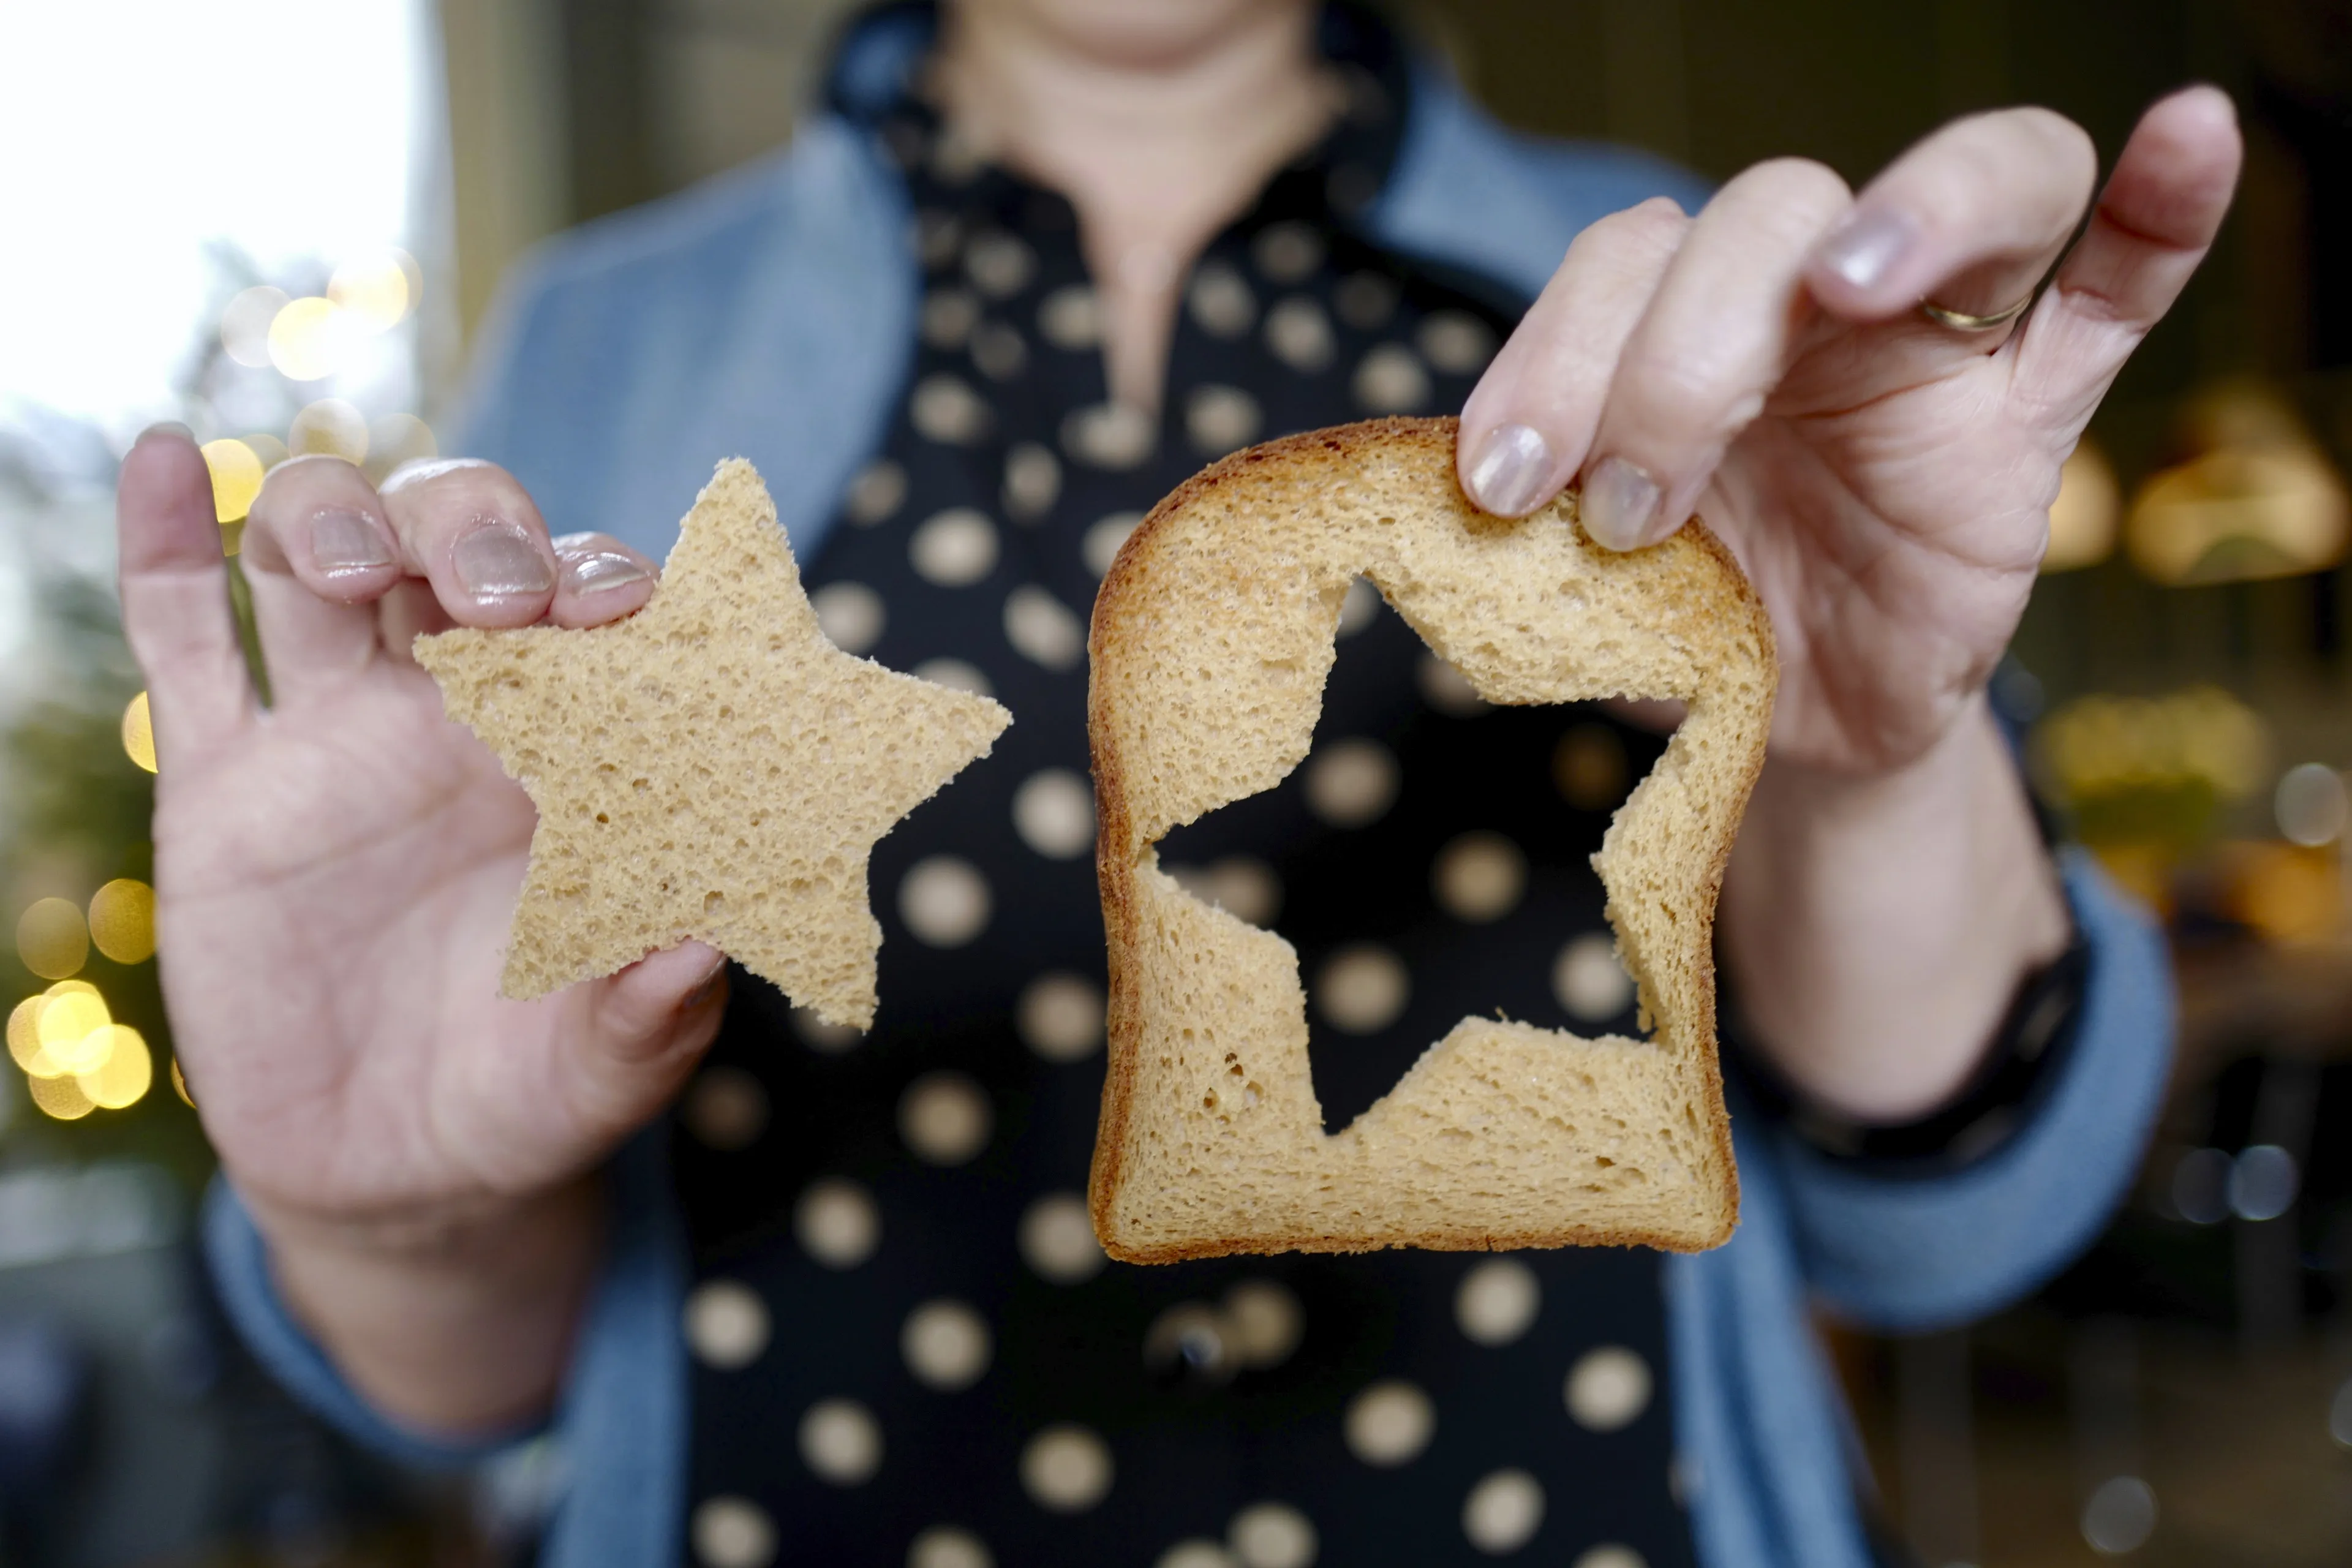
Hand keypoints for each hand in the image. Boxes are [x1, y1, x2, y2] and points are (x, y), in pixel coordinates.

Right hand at [117, 434, 721, 1424]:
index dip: (611, 585)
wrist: (399, 1173)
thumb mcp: (602, 1075)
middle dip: (483, 531)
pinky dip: (163, 539)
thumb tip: (703, 953)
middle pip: (460, 540)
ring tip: (357, 568)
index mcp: (576, 747)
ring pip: (319, 552)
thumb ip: (652, 1019)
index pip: (600, 614)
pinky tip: (164, 457)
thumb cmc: (533, 1097)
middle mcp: (459, 711)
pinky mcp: (222, 783)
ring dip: (341, 515)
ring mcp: (332, 734)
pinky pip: (181, 636)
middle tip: (504, 598)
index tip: (625, 610)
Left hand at [1458, 87, 2242, 774]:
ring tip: (1846, 283)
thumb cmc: (1676, 614)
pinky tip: (2186, 137)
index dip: (1553, 356)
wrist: (1775, 716)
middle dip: (1678, 356)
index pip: (1624, 259)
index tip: (1503, 483)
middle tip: (1629, 507)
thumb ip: (1534, 528)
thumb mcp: (1584, 575)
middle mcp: (1812, 305)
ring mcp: (1939, 349)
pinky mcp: (2030, 421)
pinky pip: (2118, 298)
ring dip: (1906, 217)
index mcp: (1684, 318)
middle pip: (1768, 216)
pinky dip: (2160, 216)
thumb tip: (1447, 508)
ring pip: (1966, 204)